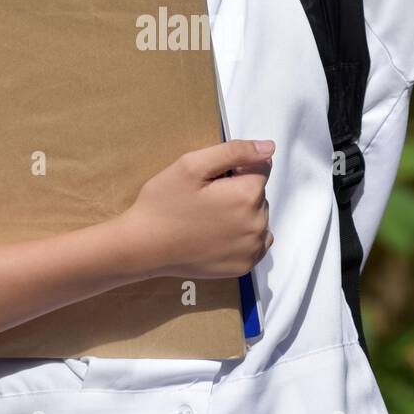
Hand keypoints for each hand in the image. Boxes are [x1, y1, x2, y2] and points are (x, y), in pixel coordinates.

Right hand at [121, 139, 274, 279]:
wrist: (144, 247)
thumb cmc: (164, 203)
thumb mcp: (192, 165)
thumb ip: (234, 151)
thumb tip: (269, 148)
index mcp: (247, 195)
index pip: (260, 168)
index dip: (235, 168)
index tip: (211, 180)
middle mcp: (257, 223)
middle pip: (258, 194)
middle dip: (238, 191)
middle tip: (204, 200)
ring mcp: (252, 248)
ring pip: (257, 217)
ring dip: (242, 213)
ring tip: (208, 219)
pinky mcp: (244, 265)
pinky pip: (256, 242)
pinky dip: (243, 236)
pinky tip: (218, 235)